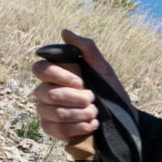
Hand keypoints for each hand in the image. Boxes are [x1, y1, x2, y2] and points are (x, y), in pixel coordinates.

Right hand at [29, 30, 126, 153]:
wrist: (122, 118)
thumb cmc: (108, 90)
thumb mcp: (102, 68)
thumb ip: (86, 49)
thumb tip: (65, 32)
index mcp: (55, 75)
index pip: (39, 69)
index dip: (58, 75)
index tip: (81, 82)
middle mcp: (45, 91)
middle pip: (46, 93)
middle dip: (75, 98)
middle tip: (93, 99)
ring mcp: (46, 110)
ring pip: (51, 112)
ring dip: (79, 113)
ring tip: (95, 113)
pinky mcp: (51, 128)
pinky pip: (54, 129)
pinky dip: (76, 127)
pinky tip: (90, 125)